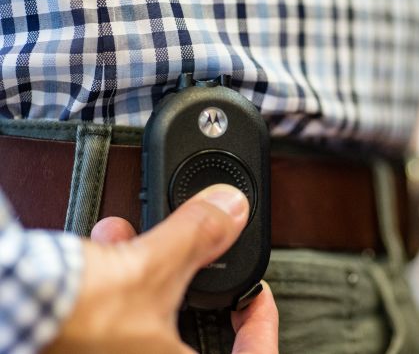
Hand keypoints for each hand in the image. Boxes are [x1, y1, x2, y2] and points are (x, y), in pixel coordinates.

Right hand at [44, 184, 278, 353]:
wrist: (6, 305)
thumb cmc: (68, 317)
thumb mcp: (148, 268)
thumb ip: (198, 235)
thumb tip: (230, 211)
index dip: (262, 327)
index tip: (257, 298)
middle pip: (197, 329)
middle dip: (194, 284)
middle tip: (200, 265)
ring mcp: (120, 351)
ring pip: (156, 312)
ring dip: (149, 269)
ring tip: (137, 241)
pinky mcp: (95, 341)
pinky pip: (124, 307)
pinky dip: (120, 275)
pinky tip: (106, 246)